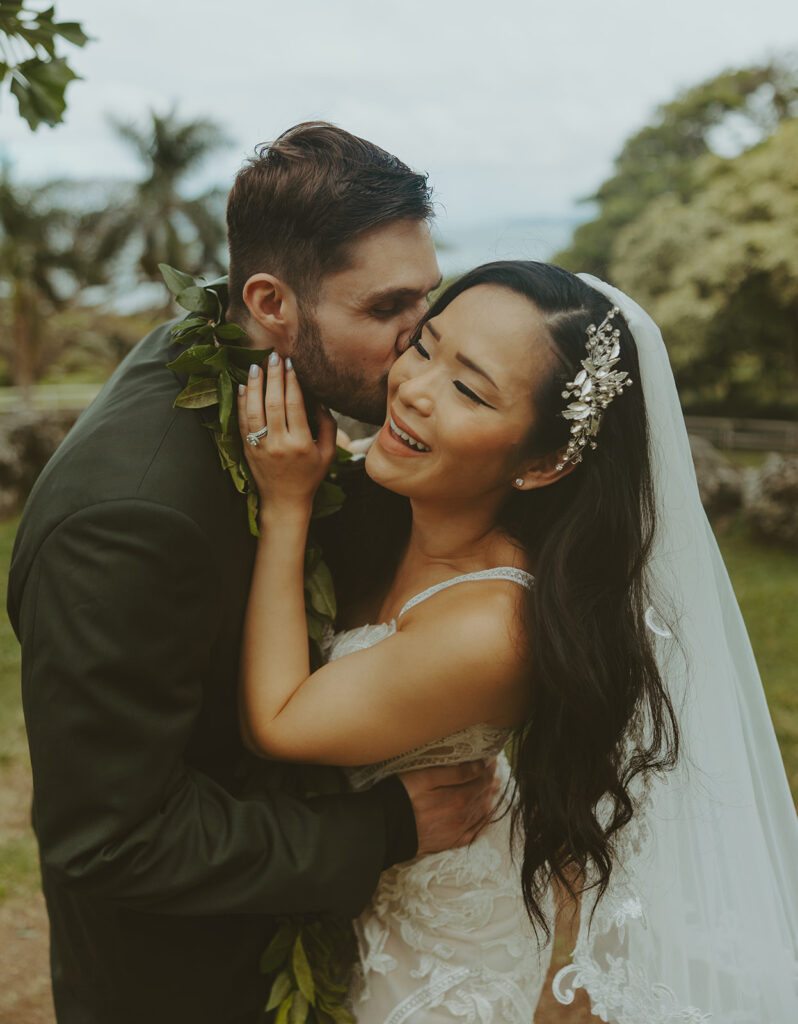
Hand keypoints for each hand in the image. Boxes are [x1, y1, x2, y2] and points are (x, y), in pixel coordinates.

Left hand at [238, 354, 336, 517]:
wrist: (285, 501)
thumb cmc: (310, 476)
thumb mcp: (327, 453)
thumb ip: (328, 426)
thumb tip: (318, 400)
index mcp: (301, 443)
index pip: (294, 405)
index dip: (292, 382)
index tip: (290, 365)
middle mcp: (279, 444)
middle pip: (273, 403)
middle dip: (273, 377)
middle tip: (273, 357)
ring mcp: (261, 447)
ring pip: (254, 410)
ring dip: (254, 386)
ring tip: (255, 367)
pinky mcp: (248, 449)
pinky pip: (242, 422)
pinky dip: (241, 403)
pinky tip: (242, 387)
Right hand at [397, 759, 499, 856]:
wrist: (385, 829)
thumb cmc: (401, 797)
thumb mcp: (424, 777)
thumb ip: (453, 773)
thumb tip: (479, 767)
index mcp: (457, 798)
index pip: (480, 780)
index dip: (487, 769)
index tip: (491, 759)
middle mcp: (461, 816)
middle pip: (482, 796)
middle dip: (489, 782)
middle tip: (494, 771)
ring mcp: (457, 831)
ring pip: (481, 813)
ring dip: (489, 799)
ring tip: (493, 788)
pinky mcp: (449, 842)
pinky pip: (474, 833)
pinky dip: (483, 822)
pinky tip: (486, 815)